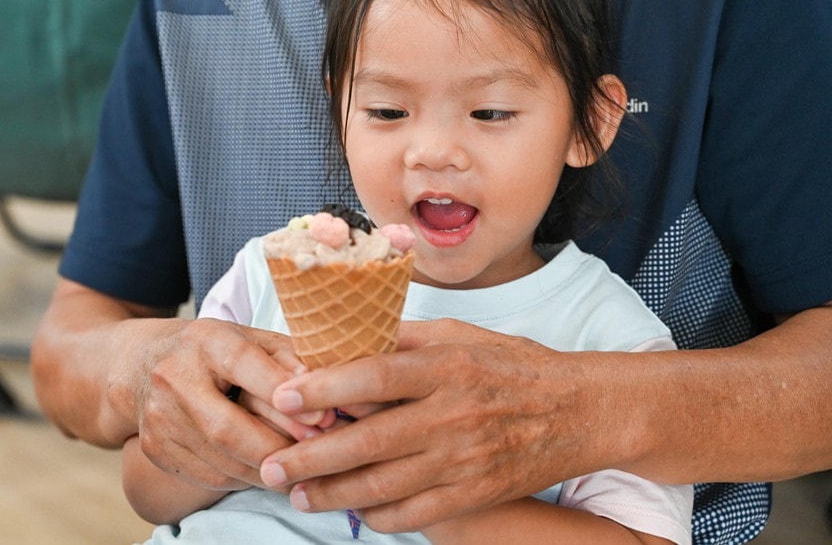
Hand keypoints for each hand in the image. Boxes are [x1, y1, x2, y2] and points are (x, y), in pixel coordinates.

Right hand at [128, 318, 318, 490]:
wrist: (142, 364)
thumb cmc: (216, 350)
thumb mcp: (251, 339)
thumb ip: (288, 358)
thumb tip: (325, 389)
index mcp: (203, 340)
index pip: (242, 363)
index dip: (282, 393)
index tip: (321, 418)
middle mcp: (173, 377)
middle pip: (227, 428)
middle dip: (278, 448)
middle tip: (319, 458)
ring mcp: (159, 418)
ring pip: (222, 462)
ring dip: (268, 471)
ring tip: (304, 471)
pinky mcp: (156, 450)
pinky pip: (211, 478)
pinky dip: (246, 479)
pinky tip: (269, 473)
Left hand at [260, 318, 598, 532]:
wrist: (582, 411)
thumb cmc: (514, 366)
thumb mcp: (462, 336)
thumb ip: (405, 338)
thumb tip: (349, 337)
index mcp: (446, 366)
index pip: (375, 376)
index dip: (325, 387)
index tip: (285, 395)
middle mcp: (453, 414)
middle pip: (370, 440)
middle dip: (312, 457)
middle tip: (271, 466)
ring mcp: (465, 459)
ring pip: (386, 485)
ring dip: (334, 494)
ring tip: (299, 493)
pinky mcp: (477, 493)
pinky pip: (417, 514)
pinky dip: (379, 516)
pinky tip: (354, 510)